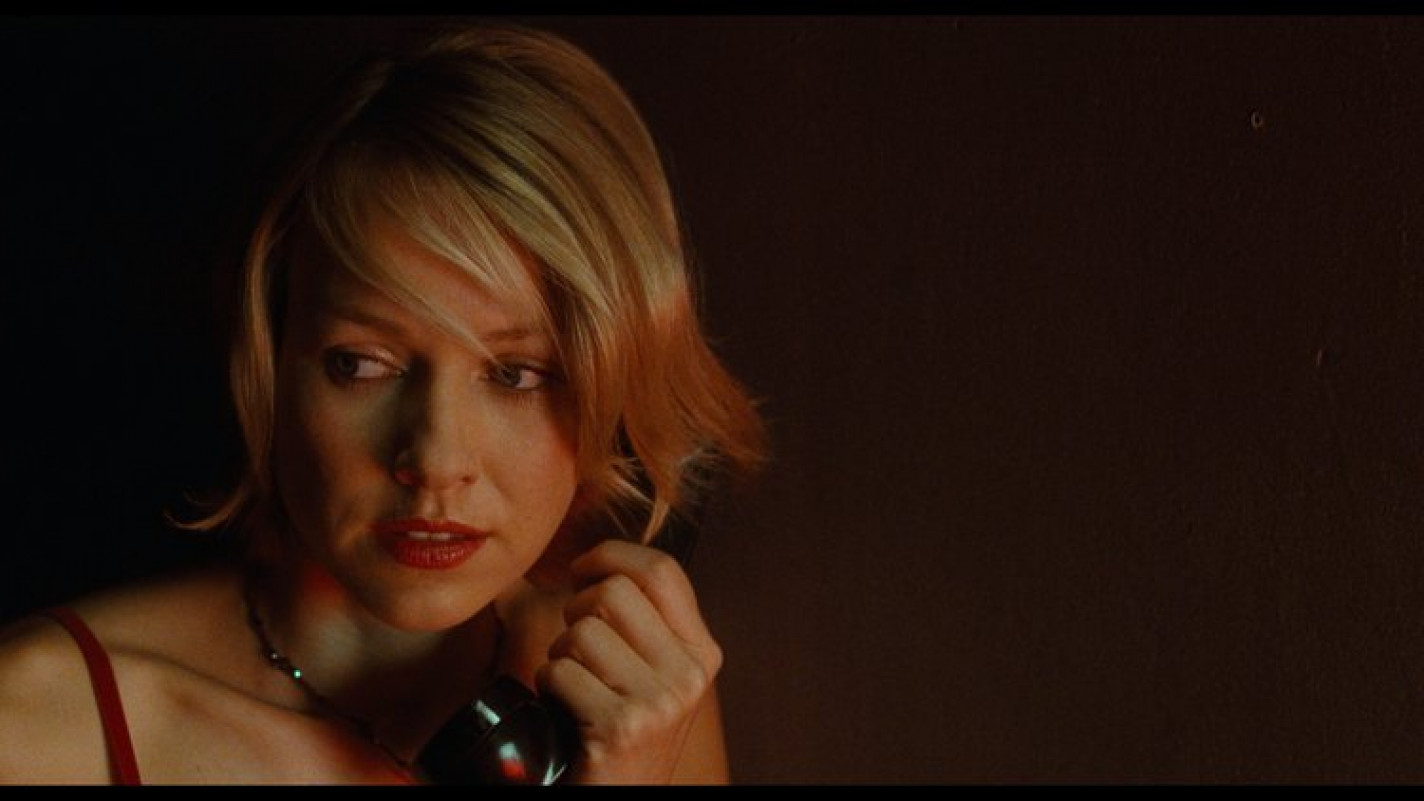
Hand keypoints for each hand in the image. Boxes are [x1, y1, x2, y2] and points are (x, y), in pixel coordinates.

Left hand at [534, 539, 721, 783]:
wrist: (620, 799)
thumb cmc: (621, 733)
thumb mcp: (653, 675)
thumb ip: (643, 623)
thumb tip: (599, 561)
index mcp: (700, 652)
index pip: (662, 570)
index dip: (612, 555)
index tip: (582, 569)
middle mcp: (688, 674)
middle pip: (614, 592)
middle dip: (577, 609)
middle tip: (575, 643)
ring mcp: (659, 702)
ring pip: (582, 631)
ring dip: (560, 655)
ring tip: (574, 685)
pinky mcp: (621, 727)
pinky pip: (560, 672)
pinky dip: (547, 687)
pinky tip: (563, 711)